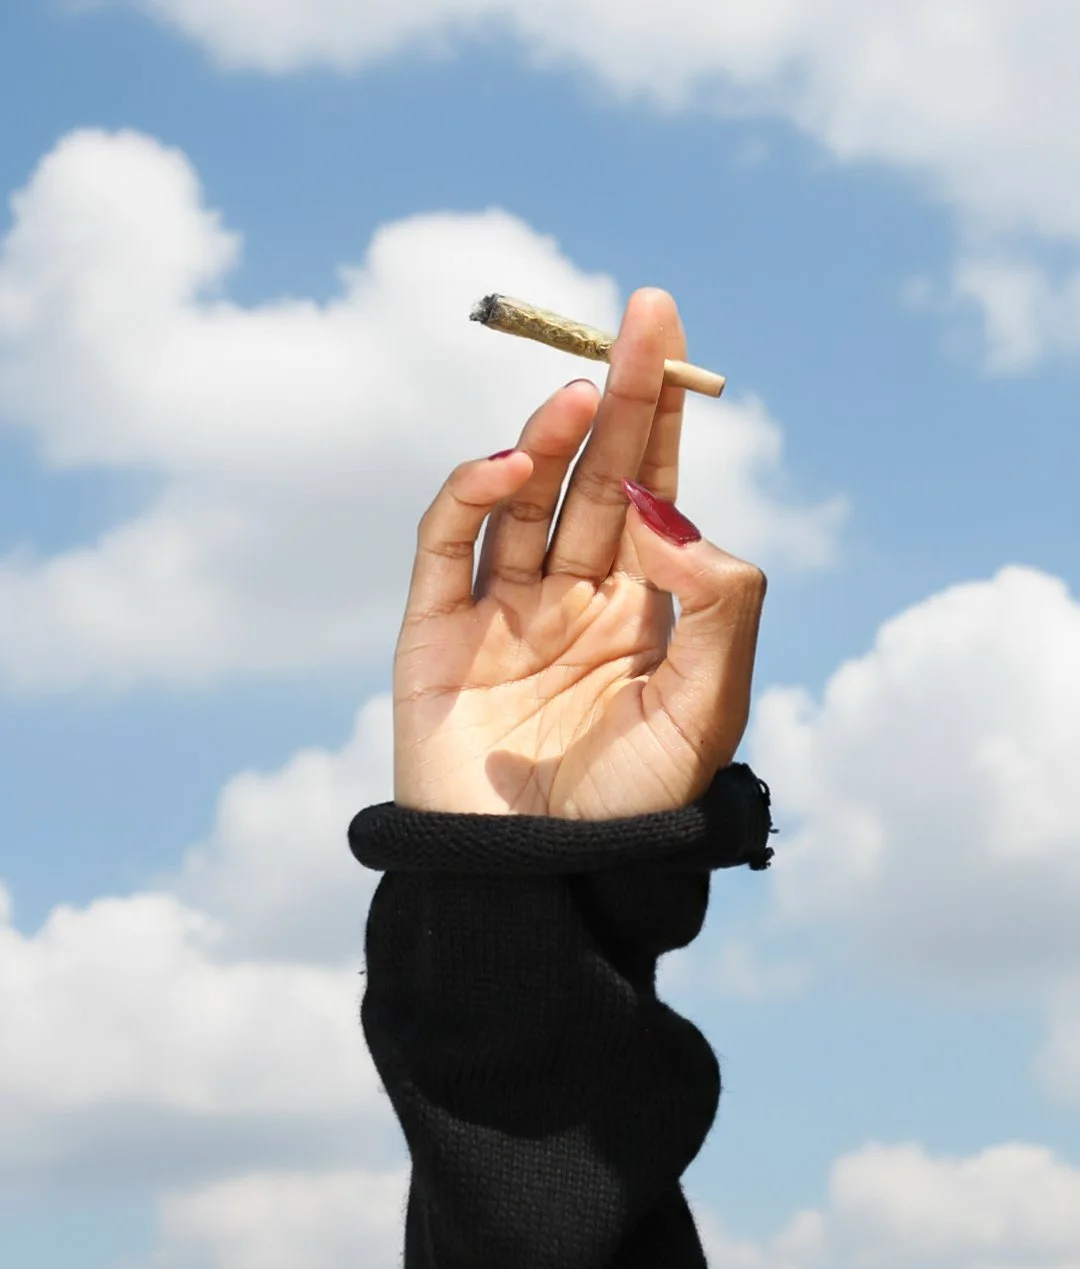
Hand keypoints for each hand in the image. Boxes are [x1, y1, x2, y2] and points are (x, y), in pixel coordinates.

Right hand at [393, 288, 766, 819]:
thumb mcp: (708, 710)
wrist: (542, 890)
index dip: (660, 415)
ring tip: (578, 397)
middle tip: (638, 321)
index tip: (669, 334)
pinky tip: (510, 467)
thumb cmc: (634, 813)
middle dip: (616, 400)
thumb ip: (717, 605)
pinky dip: (471, 496)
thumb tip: (668, 511)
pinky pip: (448, 545)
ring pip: (524, 500)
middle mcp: (572, 598)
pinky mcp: (434, 633)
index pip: (650, 489)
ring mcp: (501, 611)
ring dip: (549, 441)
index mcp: (641, 610)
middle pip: (592, 476)